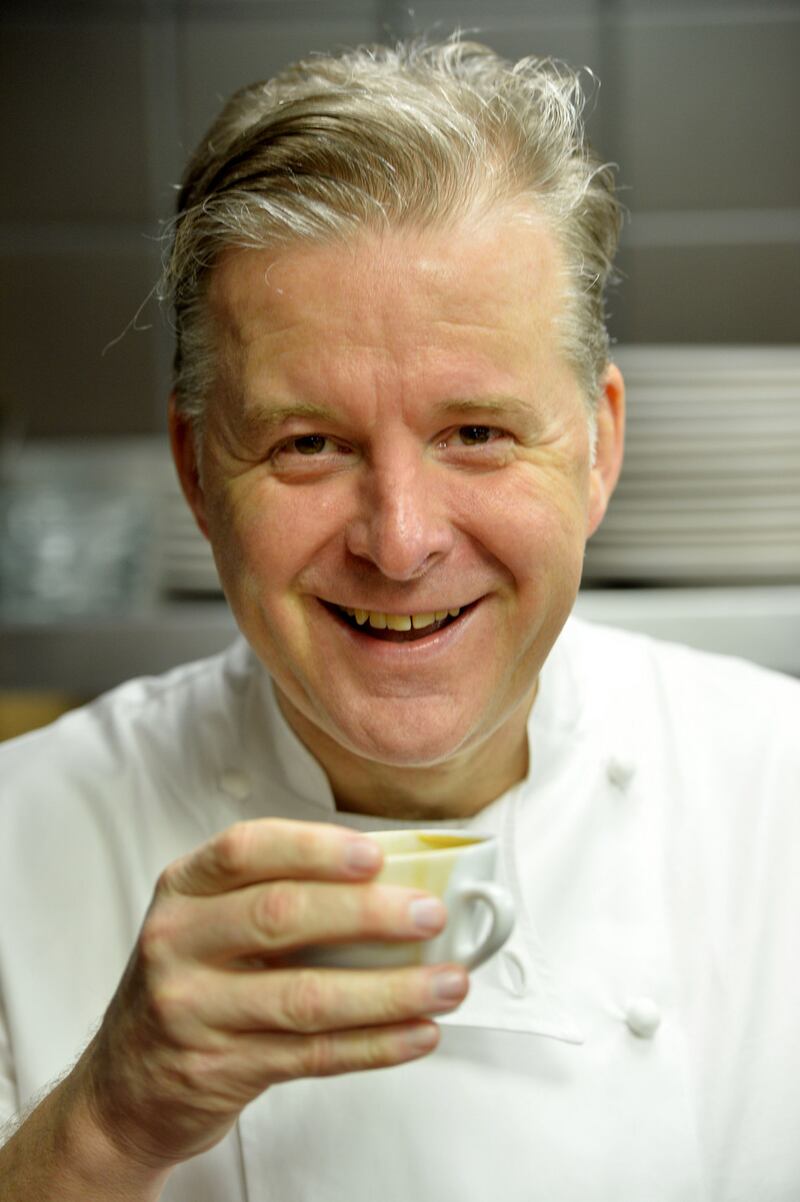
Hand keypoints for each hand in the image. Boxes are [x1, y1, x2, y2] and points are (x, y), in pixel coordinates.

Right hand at [76, 819, 468, 1172]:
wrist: (126, 1082)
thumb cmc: (192, 980)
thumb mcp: (210, 921)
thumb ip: (280, 893)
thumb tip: (396, 879)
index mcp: (185, 888)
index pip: (247, 850)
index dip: (314, 848)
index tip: (375, 855)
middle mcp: (180, 943)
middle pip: (281, 917)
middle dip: (367, 914)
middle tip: (430, 915)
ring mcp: (194, 1011)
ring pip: (306, 997)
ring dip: (390, 990)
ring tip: (449, 983)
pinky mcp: (220, 1070)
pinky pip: (312, 1056)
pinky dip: (376, 1044)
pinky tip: (419, 1032)